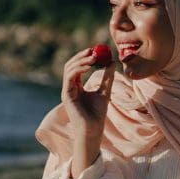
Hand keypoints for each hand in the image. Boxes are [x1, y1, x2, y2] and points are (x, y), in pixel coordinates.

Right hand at [61, 48, 115, 177]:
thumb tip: (112, 61)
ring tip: (93, 57)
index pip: (78, 66)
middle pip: (71, 65)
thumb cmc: (98, 113)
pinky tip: (88, 67)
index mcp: (77, 86)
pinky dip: (78, 69)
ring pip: (69, 69)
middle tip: (94, 50)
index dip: (85, 57)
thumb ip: (107, 77)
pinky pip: (69, 78)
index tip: (96, 50)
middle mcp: (69, 87)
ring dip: (81, 61)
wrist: (93, 128)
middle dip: (81, 56)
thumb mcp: (105, 90)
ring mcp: (67, 91)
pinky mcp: (66, 95)